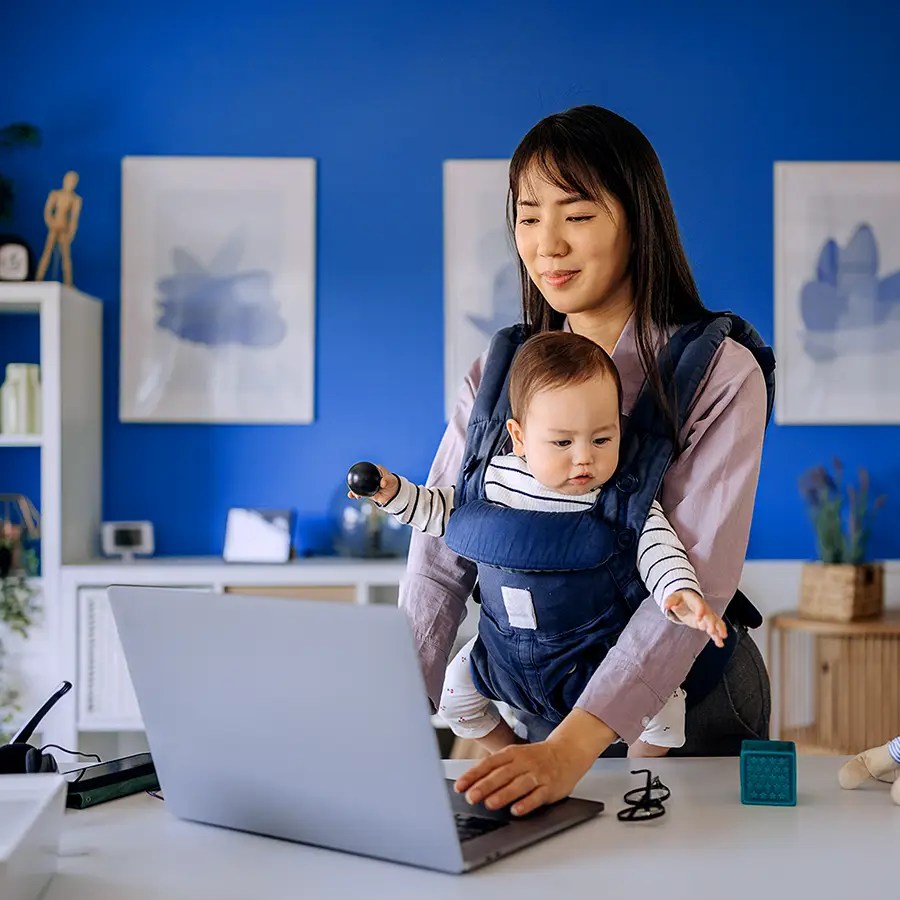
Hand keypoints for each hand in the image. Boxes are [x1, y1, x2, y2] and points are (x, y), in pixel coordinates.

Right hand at [346, 465, 398, 505]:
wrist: (394, 493)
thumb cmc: (392, 483)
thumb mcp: (391, 480)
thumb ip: (387, 480)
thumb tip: (383, 483)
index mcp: (374, 470)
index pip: (365, 469)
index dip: (359, 471)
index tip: (356, 474)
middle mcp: (369, 477)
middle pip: (359, 478)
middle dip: (354, 481)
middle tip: (353, 485)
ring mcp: (367, 484)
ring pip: (358, 486)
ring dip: (354, 489)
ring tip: (352, 493)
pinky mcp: (367, 492)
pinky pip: (360, 493)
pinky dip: (355, 494)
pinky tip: (352, 496)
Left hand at [453, 708, 614, 815]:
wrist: (568, 752)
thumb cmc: (536, 757)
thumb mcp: (515, 755)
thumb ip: (497, 767)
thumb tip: (473, 782)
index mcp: (512, 753)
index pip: (489, 764)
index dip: (473, 775)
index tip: (460, 786)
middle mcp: (523, 763)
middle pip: (501, 775)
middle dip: (484, 786)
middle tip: (470, 797)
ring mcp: (537, 775)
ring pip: (518, 785)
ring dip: (503, 795)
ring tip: (489, 804)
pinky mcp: (550, 788)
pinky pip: (537, 796)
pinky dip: (526, 804)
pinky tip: (516, 811)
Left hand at [664, 590, 726, 647]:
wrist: (687, 598)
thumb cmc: (681, 598)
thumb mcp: (674, 597)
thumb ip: (670, 601)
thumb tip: (667, 606)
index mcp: (696, 601)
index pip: (699, 605)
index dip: (700, 611)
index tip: (698, 618)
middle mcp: (704, 608)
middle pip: (710, 616)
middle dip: (711, 623)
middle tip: (711, 631)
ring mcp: (707, 616)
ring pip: (716, 622)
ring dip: (719, 629)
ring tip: (722, 637)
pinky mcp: (707, 623)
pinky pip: (715, 629)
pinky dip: (717, 635)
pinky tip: (720, 643)